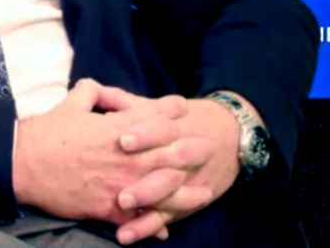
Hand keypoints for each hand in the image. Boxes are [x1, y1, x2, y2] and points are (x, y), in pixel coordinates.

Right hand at [12, 79, 195, 226]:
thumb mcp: (70, 104)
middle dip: (190, 150)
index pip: (152, 116)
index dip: (170, 110)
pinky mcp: (107, 208)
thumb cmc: (46, 133)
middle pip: (167, 153)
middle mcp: (124, 156)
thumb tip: (98, 87)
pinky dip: (152, 223)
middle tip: (208, 148)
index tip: (184, 107)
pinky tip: (167, 226)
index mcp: (116, 128)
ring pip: (161, 189)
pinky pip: (136, 218)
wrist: (24, 165)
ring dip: (185, 191)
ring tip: (204, 192)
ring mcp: (119, 184)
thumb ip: (90, 92)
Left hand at [96, 87, 243, 244]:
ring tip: (121, 210)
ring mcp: (188, 181)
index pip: (162, 129)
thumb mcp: (162, 107)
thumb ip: (129, 103)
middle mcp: (186, 154)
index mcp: (178, 126)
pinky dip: (148, 227)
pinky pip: (168, 216)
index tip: (122, 140)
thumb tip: (97, 95)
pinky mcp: (186, 202)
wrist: (232, 136)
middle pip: (168, 166)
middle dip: (146, 180)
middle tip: (120, 191)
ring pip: (170, 195)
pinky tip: (127, 234)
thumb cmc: (186, 120)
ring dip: (147, 204)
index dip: (144, 134)